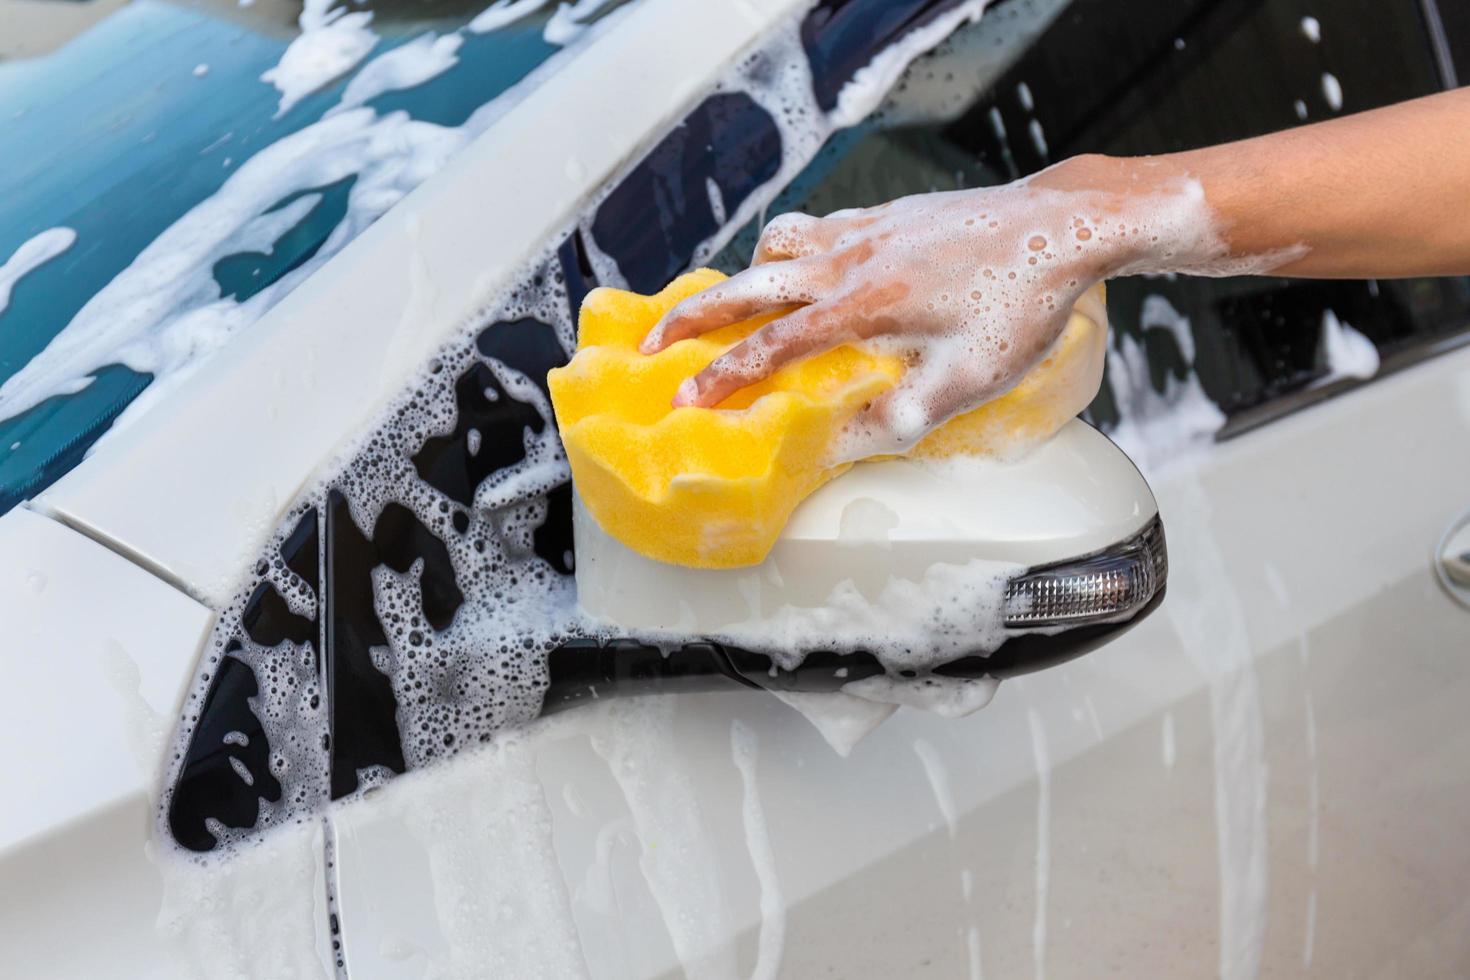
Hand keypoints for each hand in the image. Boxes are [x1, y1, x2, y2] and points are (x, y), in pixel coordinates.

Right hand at [639, 160, 1224, 459]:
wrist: (1058, 227)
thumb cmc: (1019, 306)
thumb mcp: (967, 380)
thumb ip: (901, 416)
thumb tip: (840, 445)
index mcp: (859, 307)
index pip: (767, 348)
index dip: (718, 379)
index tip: (681, 402)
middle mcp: (847, 262)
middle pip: (744, 285)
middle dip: (689, 317)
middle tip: (648, 343)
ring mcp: (863, 230)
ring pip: (775, 245)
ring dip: (740, 275)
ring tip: (725, 304)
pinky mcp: (884, 213)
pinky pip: (814, 227)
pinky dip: (788, 249)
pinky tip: (803, 268)